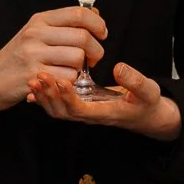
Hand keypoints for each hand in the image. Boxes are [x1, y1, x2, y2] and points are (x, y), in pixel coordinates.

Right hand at [0, 8, 106, 128]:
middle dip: (96, 50)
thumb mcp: (37, 33)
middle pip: (82, 37)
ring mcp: (33, 54)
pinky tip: (62, 81)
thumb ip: (64, 24)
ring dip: (81, 68)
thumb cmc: (18, 57)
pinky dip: (70, 82)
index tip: (102, 34)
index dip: (97, 24)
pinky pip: (68, 77)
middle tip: (92, 59)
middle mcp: (36, 34)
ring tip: (72, 70)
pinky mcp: (34, 75)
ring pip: (77, 58)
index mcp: (40, 20)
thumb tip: (94, 13)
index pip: (78, 14)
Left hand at [28, 63, 182, 141]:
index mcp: (105, 112)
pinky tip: (35, 86)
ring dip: (44, 96)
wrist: (146, 115)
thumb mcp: (149, 91)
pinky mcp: (80, 105)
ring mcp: (84, 111)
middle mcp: (91, 114)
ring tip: (34, 79)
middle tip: (38, 76)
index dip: (68, 97)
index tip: (60, 80)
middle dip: (49, 96)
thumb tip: (119, 68)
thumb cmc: (147, 103)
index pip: (80, 109)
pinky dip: (45, 97)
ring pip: (58, 110)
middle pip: (63, 112)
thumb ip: (135, 81)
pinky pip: (59, 105)